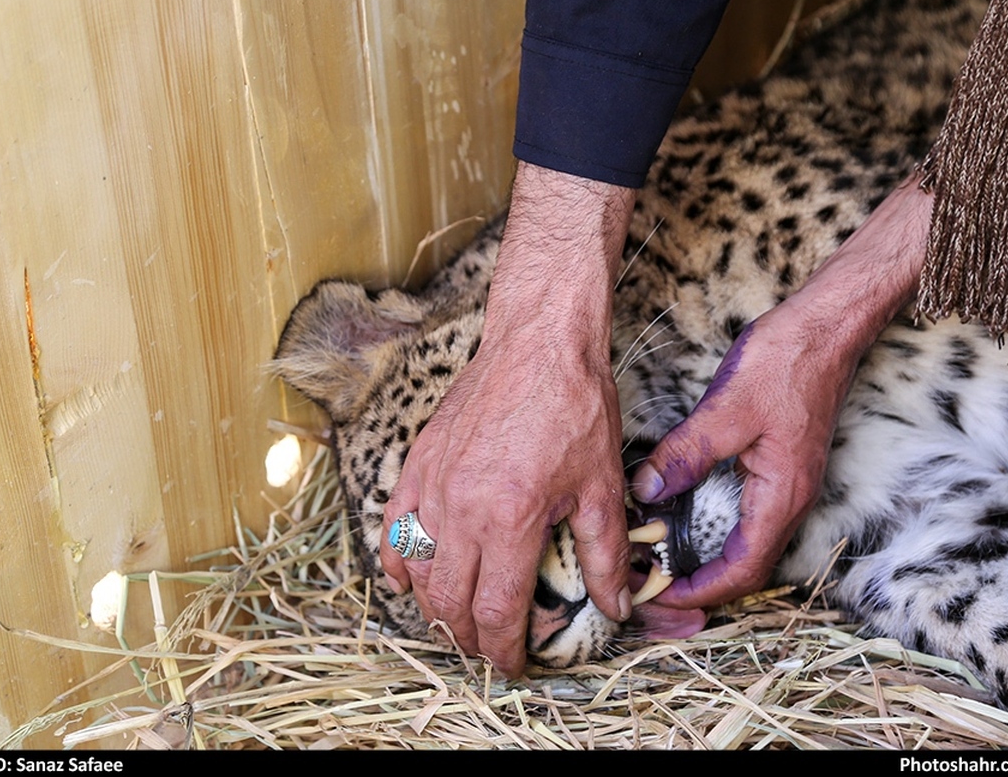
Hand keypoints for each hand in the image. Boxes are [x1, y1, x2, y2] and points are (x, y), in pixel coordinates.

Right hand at [381, 163, 635, 675]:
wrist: (539, 342)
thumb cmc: (575, 406)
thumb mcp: (601, 485)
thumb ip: (605, 552)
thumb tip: (615, 604)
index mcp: (509, 520)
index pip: (495, 611)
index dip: (504, 649)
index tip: (515, 664)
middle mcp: (460, 509)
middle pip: (449, 602)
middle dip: (469, 638)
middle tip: (489, 648)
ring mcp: (431, 487)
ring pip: (416, 572)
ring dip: (434, 608)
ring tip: (458, 622)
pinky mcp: (417, 464)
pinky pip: (393, 529)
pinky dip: (398, 563)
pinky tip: (408, 580)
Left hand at [632, 176, 933, 609]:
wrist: (828, 327)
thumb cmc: (787, 361)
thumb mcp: (726, 408)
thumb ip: (685, 455)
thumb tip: (646, 493)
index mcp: (783, 494)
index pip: (743, 569)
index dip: (699, 591)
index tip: (658, 598)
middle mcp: (792, 499)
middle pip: (746, 569)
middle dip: (699, 590)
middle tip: (652, 595)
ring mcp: (789, 485)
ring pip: (748, 547)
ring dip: (708, 567)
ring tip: (662, 572)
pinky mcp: (781, 469)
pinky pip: (748, 521)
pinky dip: (716, 538)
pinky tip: (685, 529)